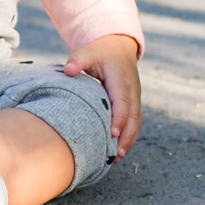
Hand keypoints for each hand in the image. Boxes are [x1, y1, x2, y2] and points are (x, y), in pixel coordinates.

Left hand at [63, 33, 140, 159]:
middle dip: (127, 136)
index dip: (120, 118)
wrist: (118, 47)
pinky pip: (134, 121)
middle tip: (117, 154)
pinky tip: (120, 149)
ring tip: (118, 158)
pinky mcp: (133, 102)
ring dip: (130, 140)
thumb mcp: (89, 52)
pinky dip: (129, 136)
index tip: (113, 134)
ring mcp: (135, 97)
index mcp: (121, 80)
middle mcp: (132, 90)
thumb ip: (78, 60)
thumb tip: (68, 70)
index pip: (123, 102)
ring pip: (137, 121)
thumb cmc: (101, 52)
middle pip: (134, 117)